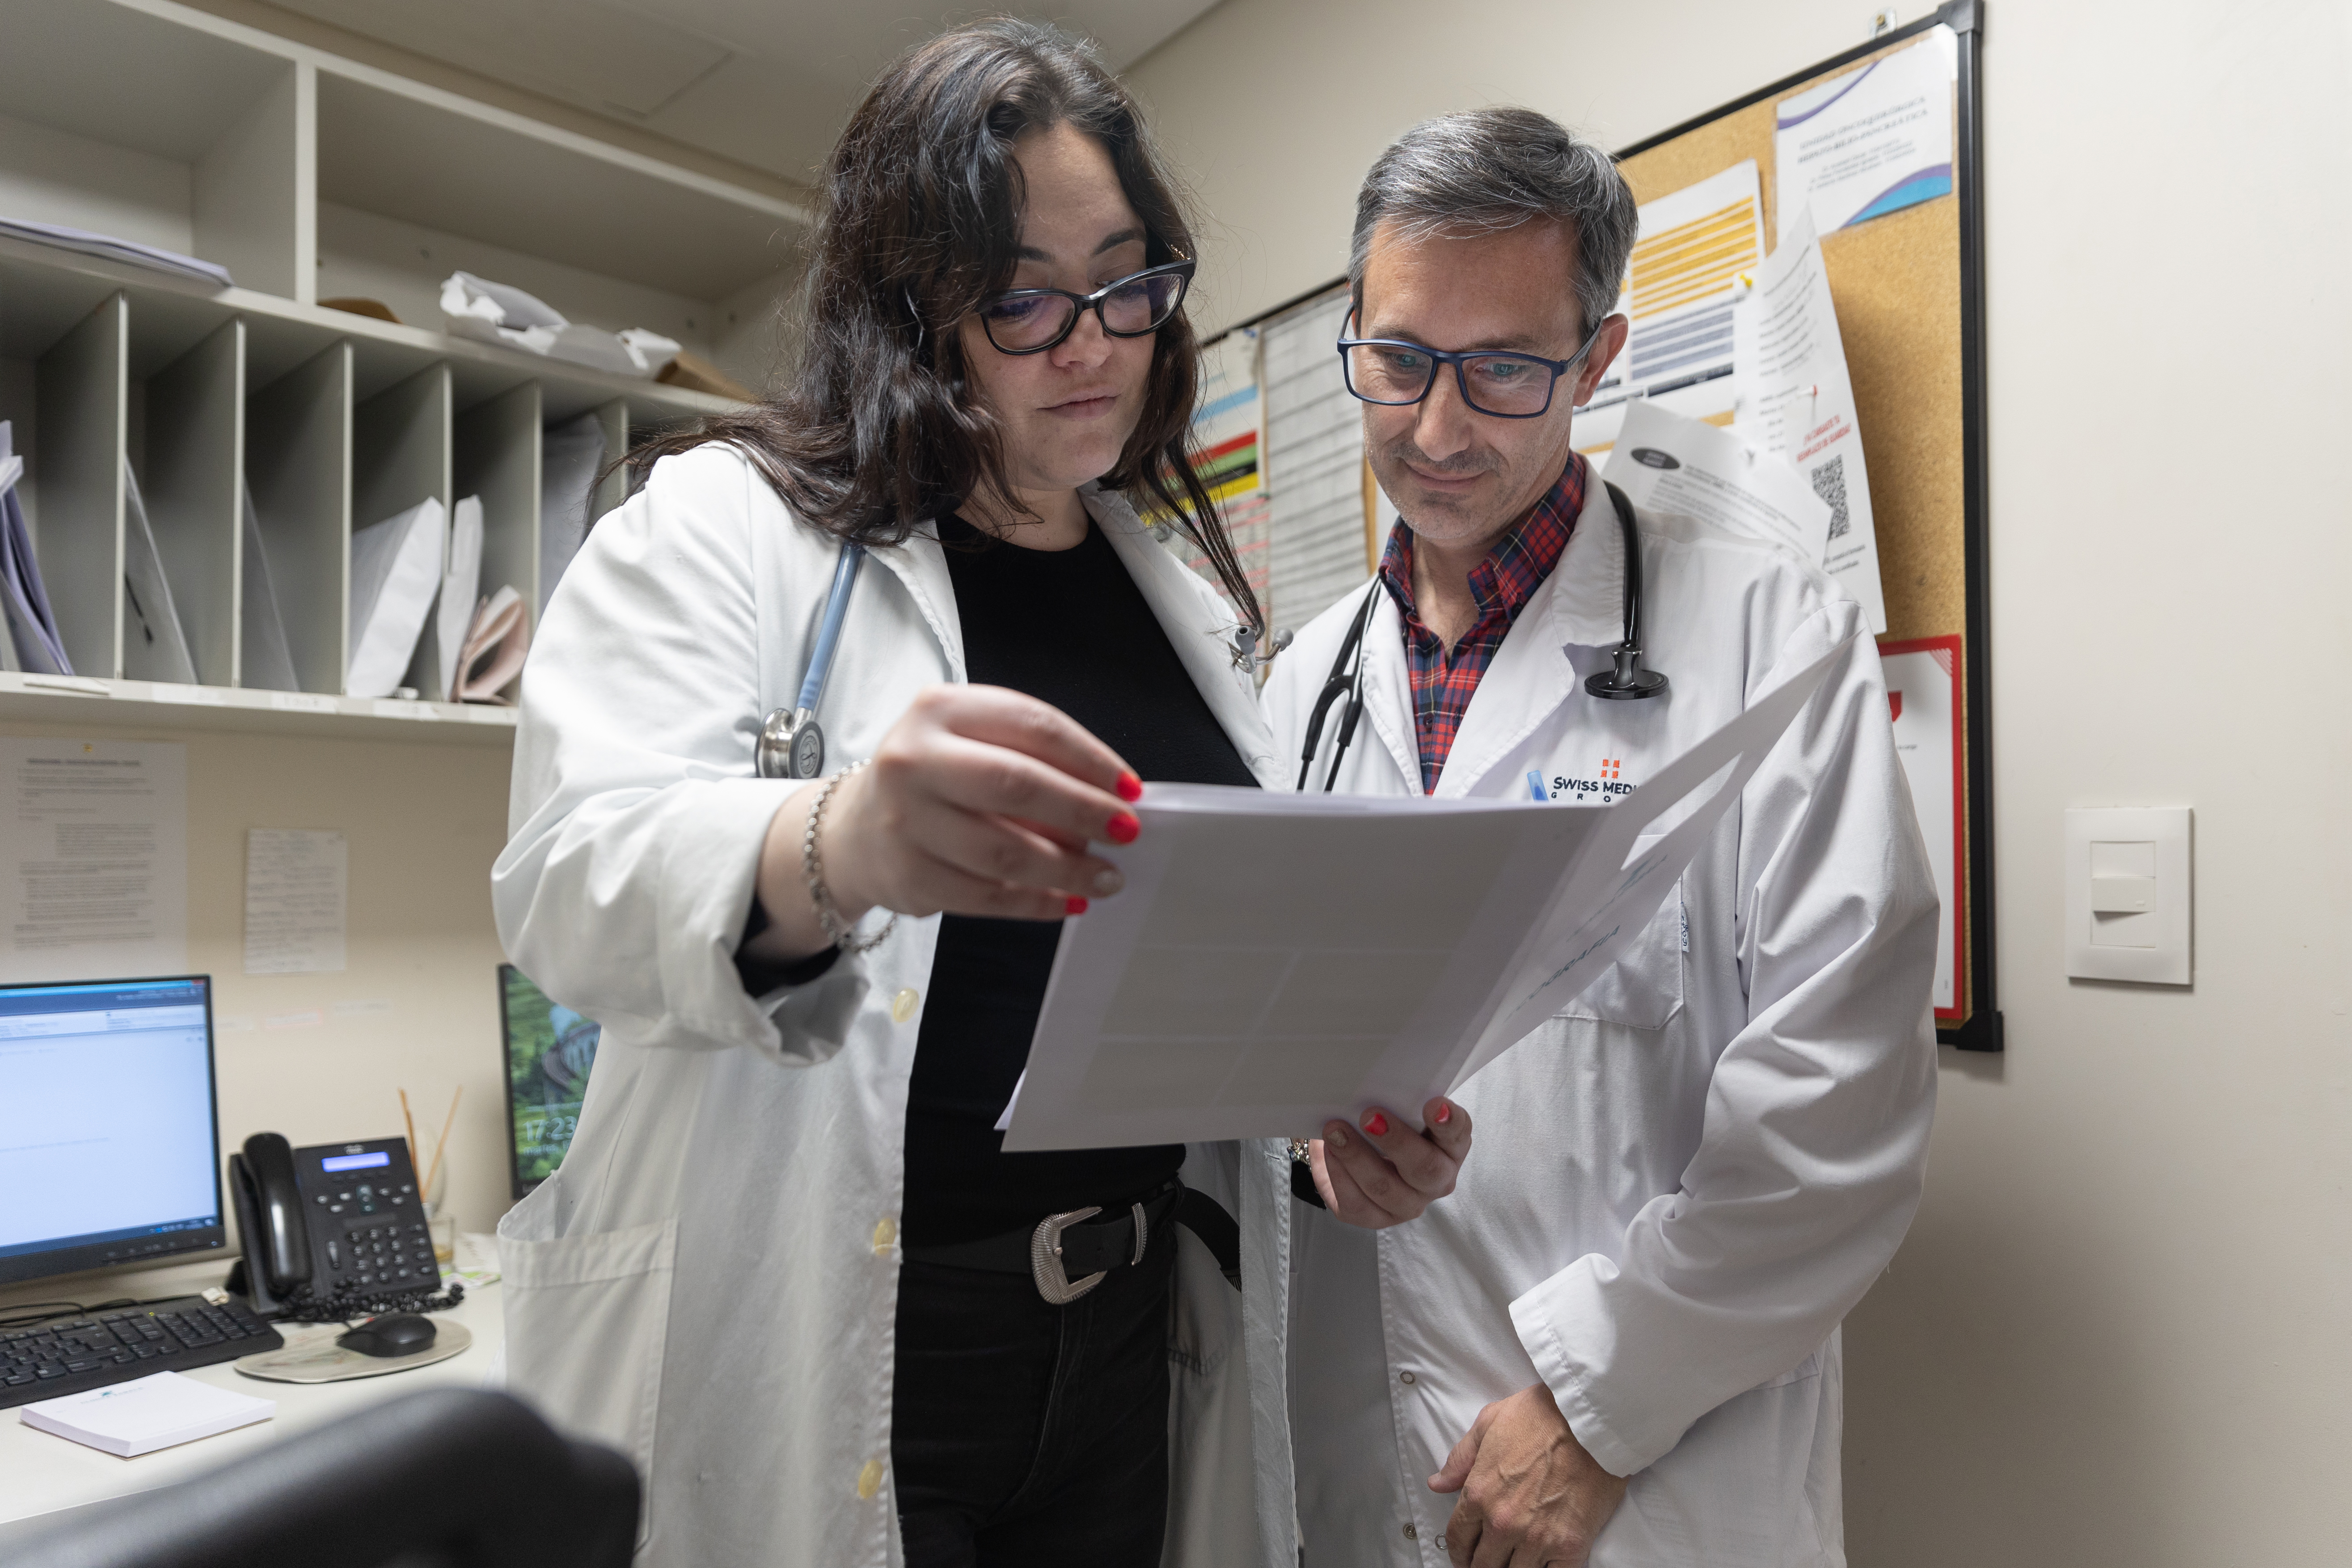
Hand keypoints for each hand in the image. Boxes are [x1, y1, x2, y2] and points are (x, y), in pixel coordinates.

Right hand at [748, 684, 1139, 959]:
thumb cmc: (932, 779)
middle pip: (1019, 784)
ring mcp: (907, 821)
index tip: (1130, 788)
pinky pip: (989, 897)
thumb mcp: (969, 741)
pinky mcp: (910, 876)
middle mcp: (915, 759)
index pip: (1034, 726)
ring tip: (1107, 876)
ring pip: (1006, 851)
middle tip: (1126, 832)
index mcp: (940, 710)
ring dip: (1069, 868)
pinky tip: (1068, 902)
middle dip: (1085, 812)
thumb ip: (1029, 755)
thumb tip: (1109, 797)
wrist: (853, 831)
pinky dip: (1038, 903)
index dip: (1092, 759)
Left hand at [1307, 1097, 1471, 1227]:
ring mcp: (1409, 1204)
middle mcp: (1437, 1180)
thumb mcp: (1404, 1108)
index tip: (1433, 1104)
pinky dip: (1338, 1176)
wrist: (1370, 1153)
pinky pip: (1356, 1205)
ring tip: (1335, 1132)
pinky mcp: (1377, 1218)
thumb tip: (1373, 1088)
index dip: (1447, 1121)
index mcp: (1451, 1147)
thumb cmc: (1392, 1125)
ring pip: (1385, 1189)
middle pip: (1425, 1169)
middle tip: (1369, 1117)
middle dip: (1396, 1142)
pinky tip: (1327, 1153)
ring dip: (1357, 1158)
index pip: (1457, 1134)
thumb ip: (1402, 1099)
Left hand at [1428, 1383, 1625, 1567]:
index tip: (1462, 1557)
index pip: (1457, 1539)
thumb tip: (1437, 1484)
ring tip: (1513, 1565)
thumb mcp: (1489, 1423)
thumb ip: (1460, 1458)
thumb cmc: (1542, 1416)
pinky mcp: (1570, 1547)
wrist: (1592, 1422)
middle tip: (1486, 1564)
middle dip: (1480, 1566)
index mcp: (1480, 1493)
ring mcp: (1537, 1538)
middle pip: (1482, 1565)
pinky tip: (1542, 1566)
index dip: (1457, 1553)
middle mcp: (1504, 1522)